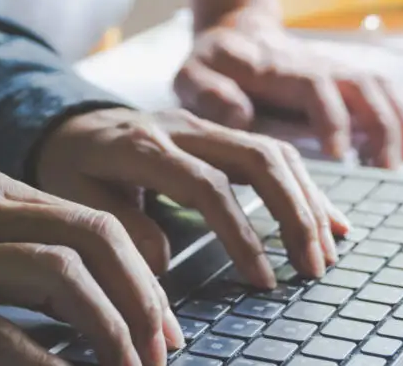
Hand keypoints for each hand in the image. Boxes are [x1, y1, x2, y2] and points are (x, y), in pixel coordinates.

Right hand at [0, 170, 183, 365]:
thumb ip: (38, 260)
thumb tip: (117, 305)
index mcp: (1, 190)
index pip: (96, 223)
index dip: (144, 278)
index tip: (168, 328)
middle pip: (88, 239)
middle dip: (138, 298)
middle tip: (160, 350)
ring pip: (53, 275)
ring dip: (104, 327)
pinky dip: (39, 361)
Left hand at [35, 108, 349, 286]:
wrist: (72, 123)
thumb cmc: (72, 167)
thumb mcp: (74, 198)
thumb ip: (119, 226)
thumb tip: (163, 263)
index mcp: (144, 145)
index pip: (207, 186)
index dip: (240, 233)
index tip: (263, 279)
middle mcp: (185, 128)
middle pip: (257, 158)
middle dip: (294, 214)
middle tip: (314, 267)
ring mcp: (209, 126)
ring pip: (274, 152)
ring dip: (307, 201)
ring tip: (327, 251)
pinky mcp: (224, 132)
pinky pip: (275, 152)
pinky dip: (306, 187)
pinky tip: (330, 219)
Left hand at [174, 10, 402, 168]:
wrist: (234, 33)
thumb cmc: (210, 64)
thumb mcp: (190, 76)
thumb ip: (207, 92)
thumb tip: (240, 113)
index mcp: (276, 67)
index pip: (314, 85)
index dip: (331, 117)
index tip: (341, 156)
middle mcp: (314, 64)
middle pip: (360, 83)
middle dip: (380, 124)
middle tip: (386, 169)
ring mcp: (334, 70)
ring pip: (379, 87)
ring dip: (398, 122)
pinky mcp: (344, 81)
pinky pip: (384, 94)